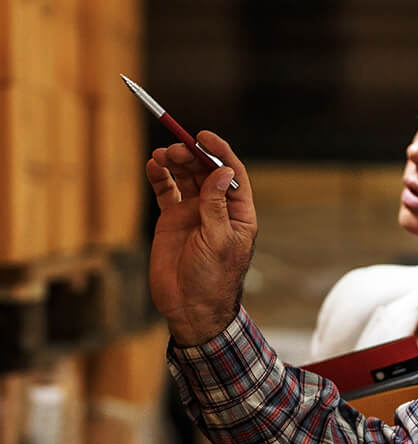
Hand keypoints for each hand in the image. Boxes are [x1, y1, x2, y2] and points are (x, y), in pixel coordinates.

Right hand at [145, 132, 256, 345]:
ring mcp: (194, 213)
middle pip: (206, 170)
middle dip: (192, 155)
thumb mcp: (219, 241)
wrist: (190, 307)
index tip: (203, 136)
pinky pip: (166, 191)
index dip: (220, 152)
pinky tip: (153, 167)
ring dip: (175, 162)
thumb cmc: (213, 279)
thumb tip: (223, 171)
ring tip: (162, 155)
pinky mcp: (172, 220)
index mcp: (239, 213)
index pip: (232, 174)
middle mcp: (217, 208)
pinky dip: (159, 177)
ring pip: (185, 177)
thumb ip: (217, 206)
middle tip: (176, 149)